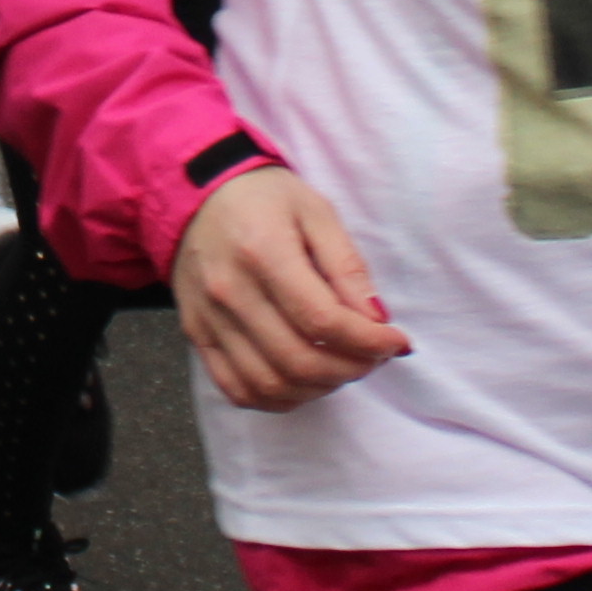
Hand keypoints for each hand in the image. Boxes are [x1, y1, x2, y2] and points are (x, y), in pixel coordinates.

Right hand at [172, 164, 412, 411]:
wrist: (195, 192)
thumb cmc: (264, 198)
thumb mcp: (316, 212)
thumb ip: (347, 266)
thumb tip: (377, 319)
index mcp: (262, 251)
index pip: (323, 321)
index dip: (369, 342)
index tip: (396, 341)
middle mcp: (229, 291)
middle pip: (299, 360)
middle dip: (351, 368)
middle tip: (374, 356)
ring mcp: (208, 318)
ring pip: (270, 384)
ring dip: (319, 387)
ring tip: (342, 365)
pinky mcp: (196, 333)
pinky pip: (236, 389)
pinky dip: (278, 398)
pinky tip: (304, 381)